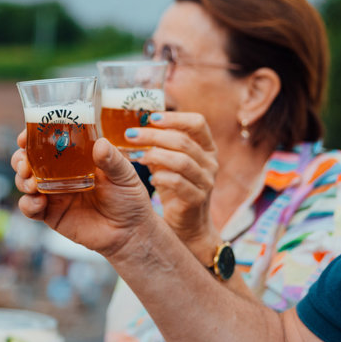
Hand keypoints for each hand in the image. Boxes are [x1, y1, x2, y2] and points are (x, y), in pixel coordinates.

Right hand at [13, 136, 156, 257]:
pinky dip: (27, 204)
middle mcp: (58, 174)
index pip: (46, 142)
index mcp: (74, 158)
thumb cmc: (129, 198)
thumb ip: (112, 159)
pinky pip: (29, 208)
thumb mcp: (125, 175)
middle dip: (19, 159)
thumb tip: (100, 143)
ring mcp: (53, 194)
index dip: (31, 137)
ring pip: (24, 182)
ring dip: (22, 180)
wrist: (130, 233)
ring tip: (32, 184)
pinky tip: (38, 202)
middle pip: (28, 161)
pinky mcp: (50, 214)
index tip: (24, 136)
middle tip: (25, 163)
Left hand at [127, 112, 218, 248]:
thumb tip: (133, 125)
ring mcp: (206, 181)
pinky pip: (179, 183)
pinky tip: (150, 179)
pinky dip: (161, 178)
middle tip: (130, 135)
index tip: (150, 117)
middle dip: (153, 135)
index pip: (198, 122)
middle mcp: (210, 162)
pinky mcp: (197, 199)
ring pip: (182, 161)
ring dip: (155, 155)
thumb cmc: (175, 186)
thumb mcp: (167, 161)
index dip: (175, 117)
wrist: (187, 224)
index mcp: (206, 147)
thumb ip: (157, 144)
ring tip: (137, 157)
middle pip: (184, 141)